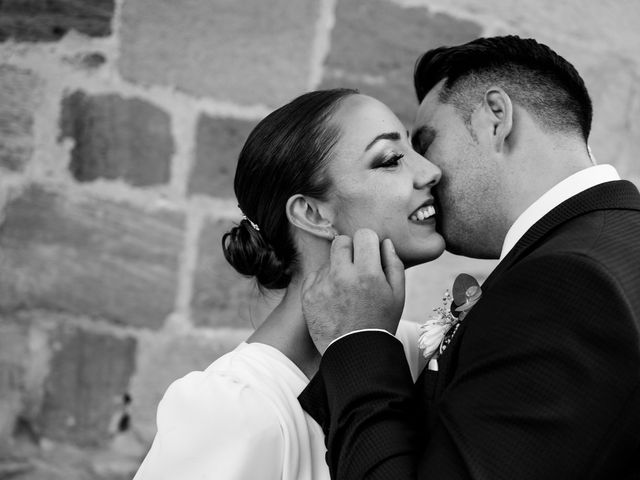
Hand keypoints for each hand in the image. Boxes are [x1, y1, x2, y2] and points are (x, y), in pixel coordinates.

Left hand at [302, 229, 405, 354]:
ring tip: (346, 290)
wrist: (355, 353)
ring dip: (337, 268)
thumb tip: (384, 242)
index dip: (368, 242)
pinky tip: (334, 298)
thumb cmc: (379, 322)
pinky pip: (315, 275)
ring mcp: (322, 285)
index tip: (369, 253)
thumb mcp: (398, 295)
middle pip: (341, 241)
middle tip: (357, 267)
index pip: (363, 234)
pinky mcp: (308, 295)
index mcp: (368, 273)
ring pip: (328, 259)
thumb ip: (394, 264)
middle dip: (350, 249)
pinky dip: (324, 282)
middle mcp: (342, 276)